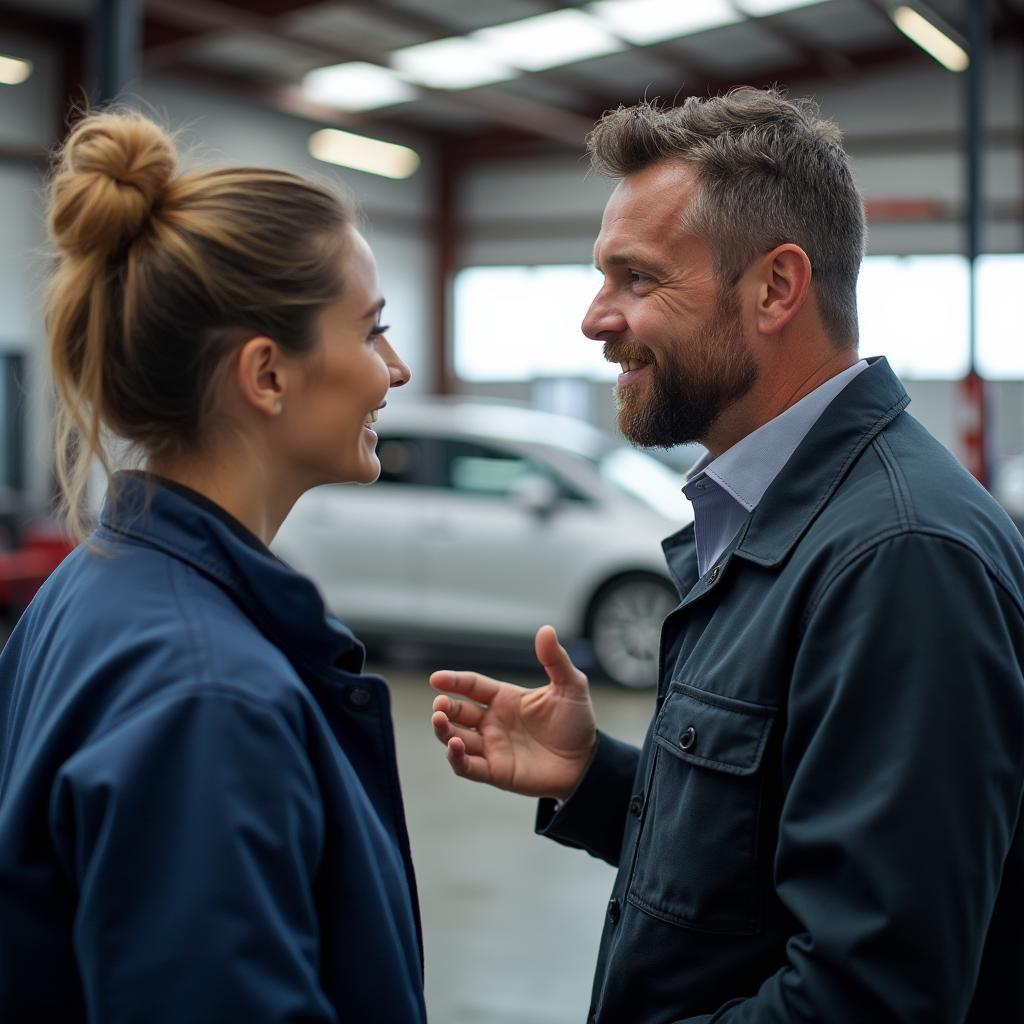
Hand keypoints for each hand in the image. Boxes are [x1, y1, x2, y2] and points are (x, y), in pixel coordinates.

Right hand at [429, 625, 597, 800]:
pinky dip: (455, 757)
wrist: (588, 763)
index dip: (454, 681)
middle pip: (458, 712)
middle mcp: (493, 722)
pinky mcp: (495, 772)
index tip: (436, 679)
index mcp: (505, 699)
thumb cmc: (577, 723)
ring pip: (455, 738)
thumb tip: (546, 629)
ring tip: (439, 720)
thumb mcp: (570, 686)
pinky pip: (466, 766)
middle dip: (444, 707)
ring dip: (443, 730)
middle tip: (440, 704)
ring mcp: (492, 747)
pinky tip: (454, 745)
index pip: (472, 686)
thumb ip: (555, 659)